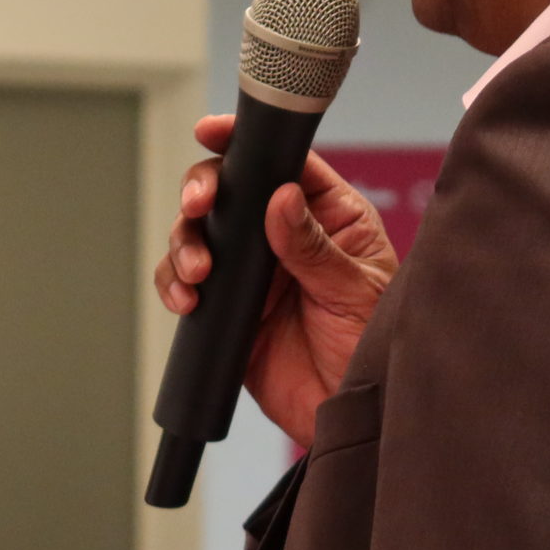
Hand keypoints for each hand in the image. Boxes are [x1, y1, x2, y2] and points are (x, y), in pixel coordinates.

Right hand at [152, 114, 398, 447]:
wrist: (349, 417)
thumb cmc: (374, 351)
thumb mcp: (354, 293)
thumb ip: (314, 248)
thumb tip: (281, 199)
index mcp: (328, 216)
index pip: (284, 163)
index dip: (245, 142)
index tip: (212, 132)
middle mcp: (284, 236)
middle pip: (231, 190)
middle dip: (204, 191)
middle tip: (199, 207)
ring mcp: (253, 272)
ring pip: (200, 233)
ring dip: (186, 242)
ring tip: (197, 270)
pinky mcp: (227, 309)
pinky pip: (186, 284)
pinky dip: (175, 284)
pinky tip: (187, 298)